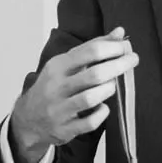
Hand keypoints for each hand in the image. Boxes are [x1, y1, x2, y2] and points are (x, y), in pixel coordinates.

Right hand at [10, 29, 137, 162]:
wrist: (28, 119)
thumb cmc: (52, 87)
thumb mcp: (66, 64)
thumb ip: (93, 48)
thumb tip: (119, 32)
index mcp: (57, 67)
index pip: (89, 51)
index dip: (113, 48)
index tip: (126, 48)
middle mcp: (56, 87)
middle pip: (94, 74)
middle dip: (118, 66)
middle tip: (132, 60)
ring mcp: (60, 110)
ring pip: (91, 98)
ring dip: (108, 89)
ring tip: (113, 85)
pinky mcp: (65, 129)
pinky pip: (89, 123)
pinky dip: (101, 113)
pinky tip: (103, 107)